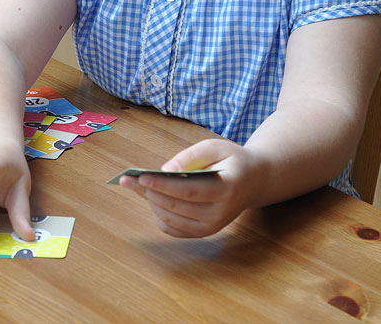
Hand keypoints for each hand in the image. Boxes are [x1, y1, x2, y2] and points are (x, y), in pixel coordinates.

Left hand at [117, 139, 261, 237]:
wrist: (253, 181)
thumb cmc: (230, 160)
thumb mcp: (215, 147)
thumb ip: (190, 156)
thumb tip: (164, 169)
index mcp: (226, 190)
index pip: (188, 191)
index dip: (162, 185)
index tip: (141, 177)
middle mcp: (220, 214)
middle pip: (176, 206)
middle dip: (149, 192)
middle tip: (128, 179)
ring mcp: (212, 227)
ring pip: (171, 218)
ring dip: (150, 202)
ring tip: (136, 185)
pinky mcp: (203, 233)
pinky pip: (173, 229)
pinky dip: (158, 214)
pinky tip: (151, 198)